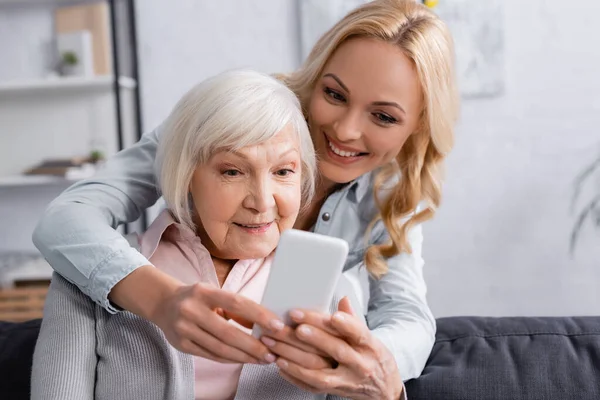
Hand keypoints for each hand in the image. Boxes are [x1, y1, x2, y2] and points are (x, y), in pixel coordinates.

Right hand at [151, 281, 285, 364]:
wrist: (163, 304)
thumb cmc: (198, 297)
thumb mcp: (215, 294)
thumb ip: (237, 309)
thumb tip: (264, 324)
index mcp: (204, 292)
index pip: (236, 303)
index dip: (259, 315)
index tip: (278, 326)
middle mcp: (191, 310)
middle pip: (228, 333)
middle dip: (254, 345)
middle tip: (272, 353)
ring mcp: (184, 329)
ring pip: (220, 348)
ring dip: (244, 356)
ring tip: (262, 359)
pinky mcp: (181, 346)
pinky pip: (211, 356)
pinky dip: (230, 359)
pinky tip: (244, 359)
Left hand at [273, 298, 403, 399]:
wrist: (384, 390)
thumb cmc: (373, 358)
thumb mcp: (371, 339)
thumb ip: (353, 320)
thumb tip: (343, 299)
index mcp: (370, 346)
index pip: (358, 333)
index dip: (347, 325)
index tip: (333, 316)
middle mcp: (360, 364)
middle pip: (338, 350)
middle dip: (316, 338)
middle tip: (297, 327)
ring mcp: (348, 381)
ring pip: (321, 373)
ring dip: (297, 360)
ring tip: (278, 346)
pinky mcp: (336, 391)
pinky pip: (313, 386)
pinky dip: (296, 376)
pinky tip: (281, 364)